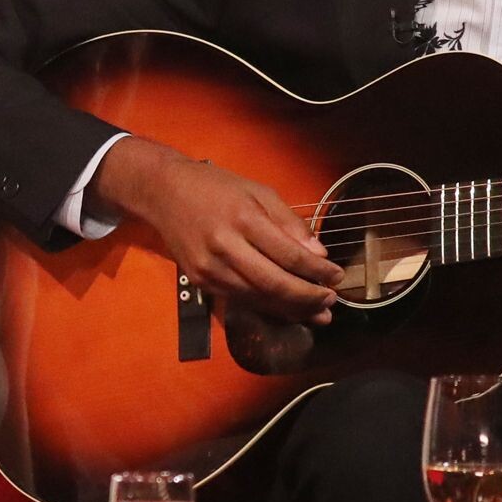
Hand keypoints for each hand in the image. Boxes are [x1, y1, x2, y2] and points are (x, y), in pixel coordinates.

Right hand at [93, 137, 341, 323]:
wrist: (163, 193)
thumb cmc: (216, 188)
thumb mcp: (259, 192)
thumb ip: (290, 223)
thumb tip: (319, 255)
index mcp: (243, 219)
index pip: (290, 255)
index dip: (318, 271)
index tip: (338, 276)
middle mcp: (225, 247)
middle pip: (275, 283)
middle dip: (309, 297)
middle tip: (331, 302)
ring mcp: (210, 268)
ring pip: (259, 298)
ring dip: (291, 309)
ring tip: (317, 313)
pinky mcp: (200, 281)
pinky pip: (241, 299)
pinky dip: (267, 306)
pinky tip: (286, 309)